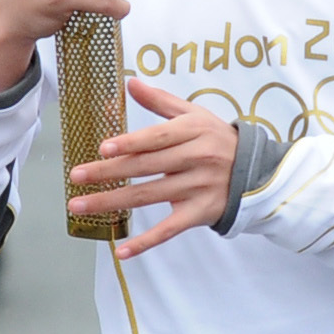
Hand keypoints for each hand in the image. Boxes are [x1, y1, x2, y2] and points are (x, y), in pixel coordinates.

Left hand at [69, 79, 239, 259]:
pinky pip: (168, 230)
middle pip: (146, 167)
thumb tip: (130, 83)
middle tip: (76, 176)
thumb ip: (160, 101)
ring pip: (148, 196)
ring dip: (112, 202)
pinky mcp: (199, 213)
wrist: (256, 172)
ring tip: (79, 205)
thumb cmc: (216, 139)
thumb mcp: (195, 115)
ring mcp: (197, 188)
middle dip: (108, 172)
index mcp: (193, 131)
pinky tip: (120, 251)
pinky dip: (145, 242)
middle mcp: (196, 159)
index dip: (130, 143)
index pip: (157, 138)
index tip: (103, 148)